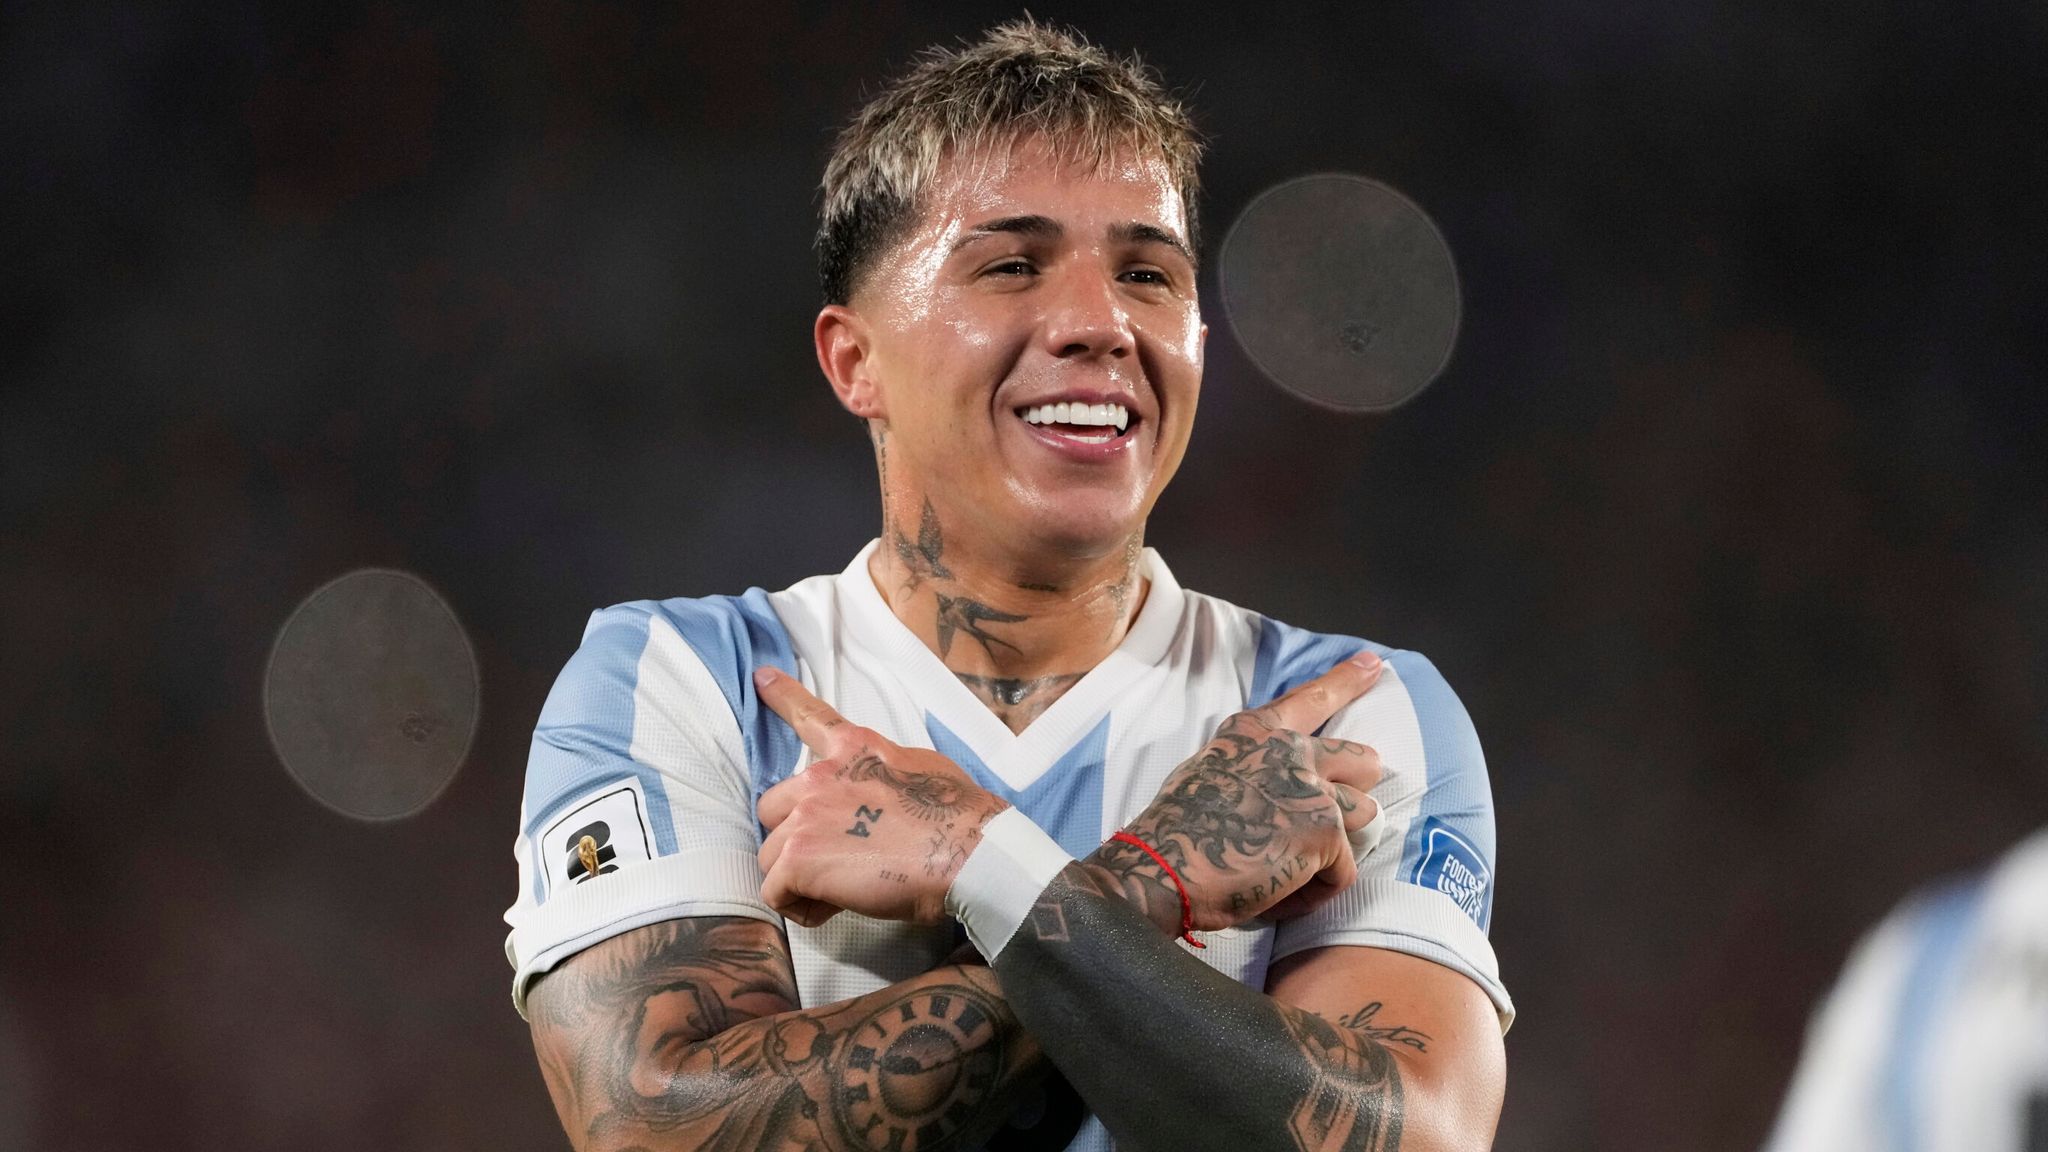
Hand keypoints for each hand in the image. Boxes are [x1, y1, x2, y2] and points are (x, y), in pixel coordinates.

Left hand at [754, 666, 1009, 927]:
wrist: (966, 852)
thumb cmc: (959, 817)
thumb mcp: (923, 769)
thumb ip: (885, 774)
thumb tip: (882, 797)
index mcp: (855, 749)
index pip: (810, 716)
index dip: (783, 695)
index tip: (762, 677)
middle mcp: (821, 777)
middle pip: (772, 808)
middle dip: (793, 836)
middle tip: (832, 862)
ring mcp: (806, 817)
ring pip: (771, 856)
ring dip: (798, 878)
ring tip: (840, 893)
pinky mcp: (800, 858)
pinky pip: (776, 892)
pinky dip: (800, 907)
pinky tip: (831, 909)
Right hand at [1090, 651, 1385, 932]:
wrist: (1163, 867)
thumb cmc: (1175, 831)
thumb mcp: (1209, 772)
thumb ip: (1254, 767)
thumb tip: (1280, 788)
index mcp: (1256, 732)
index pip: (1311, 699)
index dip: (1346, 680)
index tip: (1373, 663)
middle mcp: (1290, 750)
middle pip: (1361, 760)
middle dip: (1356, 789)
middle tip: (1334, 816)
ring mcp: (1313, 789)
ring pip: (1364, 816)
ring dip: (1336, 847)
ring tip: (1291, 868)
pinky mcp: (1326, 832)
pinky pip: (1343, 871)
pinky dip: (1314, 892)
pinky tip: (1278, 896)